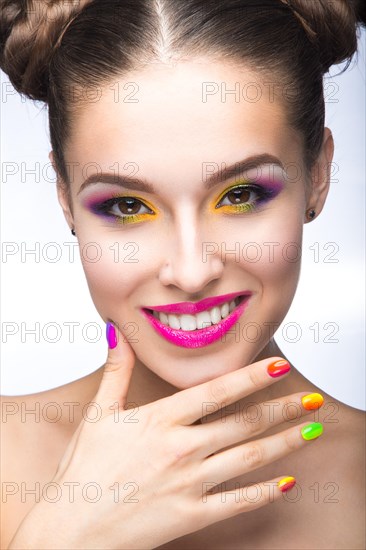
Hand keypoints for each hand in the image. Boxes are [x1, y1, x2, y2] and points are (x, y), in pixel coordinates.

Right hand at [8, 323, 322, 548]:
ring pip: (250, 457)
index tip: (280, 368)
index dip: (253, 377)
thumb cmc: (84, 471)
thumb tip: (118, 334)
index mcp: (161, 419)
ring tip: (311, 430)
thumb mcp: (98, 414)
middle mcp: (182, 448)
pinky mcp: (192, 515)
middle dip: (282, 409)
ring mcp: (190, 483)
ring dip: (285, 443)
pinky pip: (239, 501)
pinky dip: (267, 492)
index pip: (218, 391)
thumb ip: (117, 371)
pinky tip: (288, 483)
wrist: (71, 529)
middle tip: (310, 400)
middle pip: (244, 423)